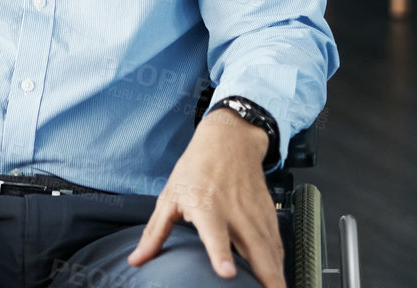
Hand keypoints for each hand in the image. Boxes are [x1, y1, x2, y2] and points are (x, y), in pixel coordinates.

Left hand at [127, 108, 284, 287]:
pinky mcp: (269, 217)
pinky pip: (277, 247)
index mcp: (207, 206)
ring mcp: (256, 216)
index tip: (227, 273)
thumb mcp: (170, 197)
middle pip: (254, 250)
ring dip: (276, 277)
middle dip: (265, 278)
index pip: (215, 234)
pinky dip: (280, 265)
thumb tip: (136, 259)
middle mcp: (235, 213)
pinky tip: (278, 280)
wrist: (229, 142)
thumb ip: (154, 233)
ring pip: (271, 252)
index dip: (221, 255)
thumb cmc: (196, 169)